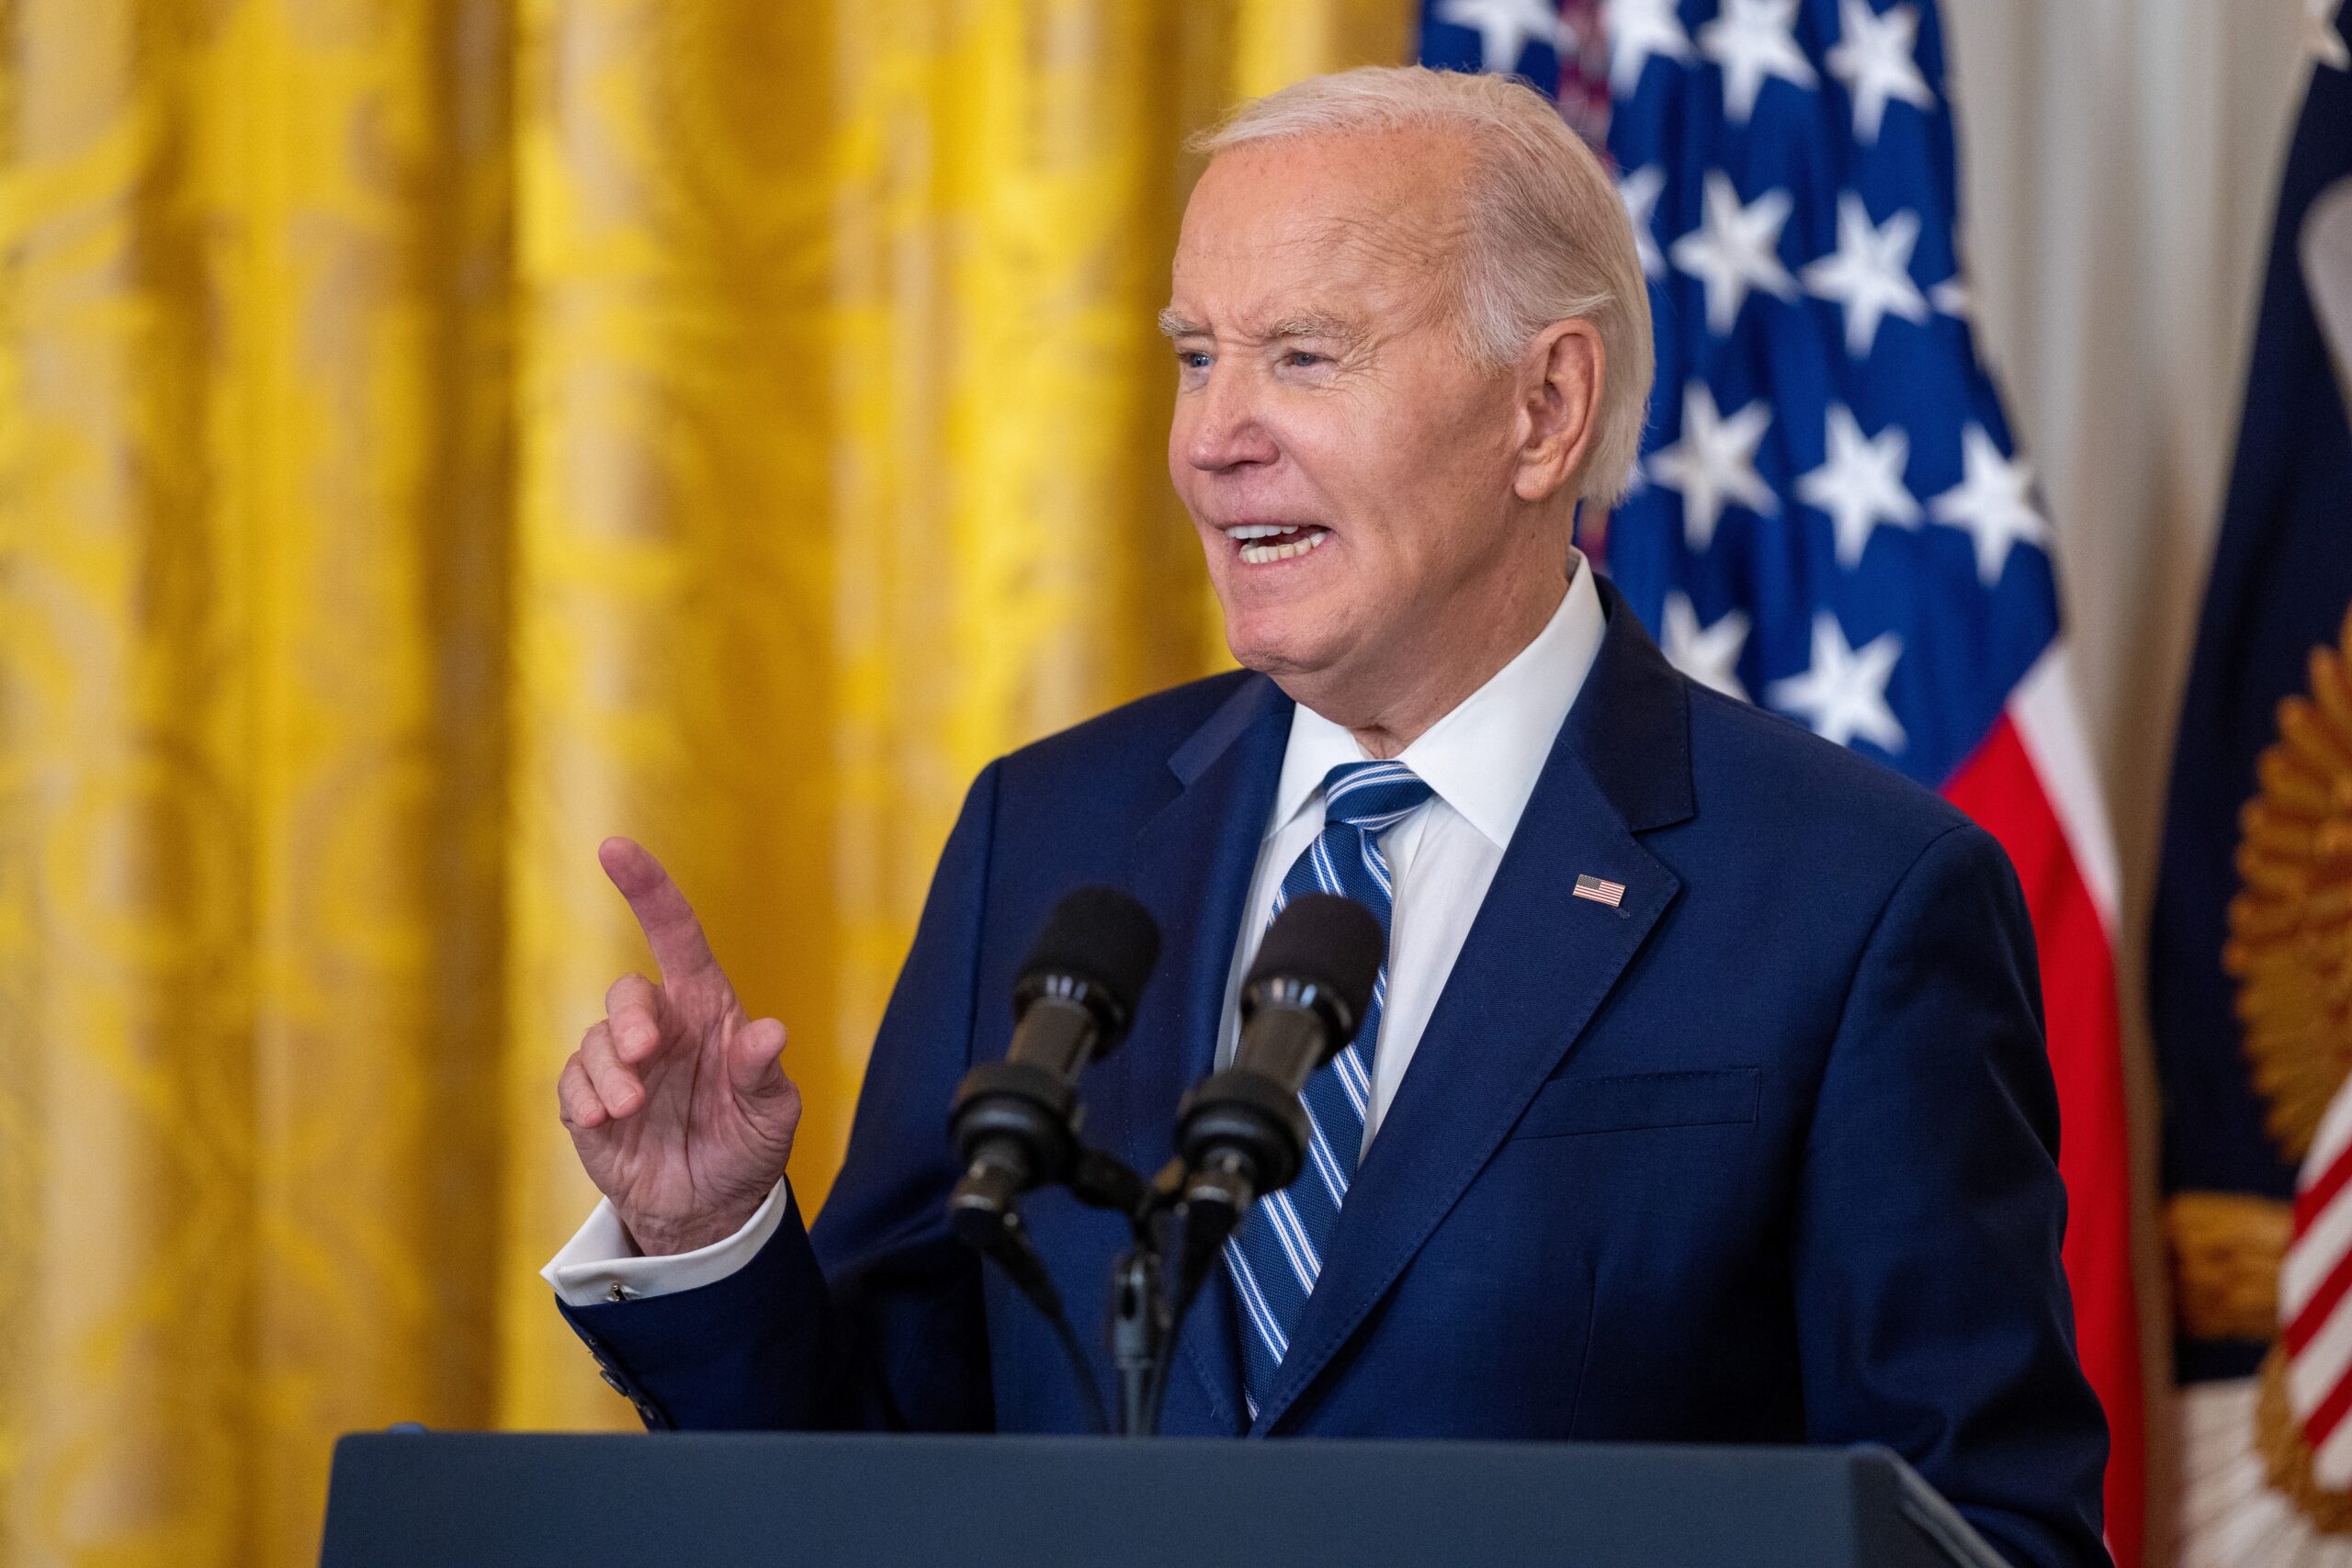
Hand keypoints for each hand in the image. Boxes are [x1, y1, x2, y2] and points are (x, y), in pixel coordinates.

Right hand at [558, 837, 802, 1255]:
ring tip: (630, 1109)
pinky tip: (604, 1123)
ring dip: (607, 1071)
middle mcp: (660, 1028)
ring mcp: (621, 1066)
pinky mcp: (589, 1104)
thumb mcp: (771, 1112)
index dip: (647, 889)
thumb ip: (763, 1072)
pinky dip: (583, 1099)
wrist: (710, 1209)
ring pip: (594, 1041)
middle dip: (628, 1018)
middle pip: (626, 993)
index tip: (614, 848)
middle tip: (643, 1053)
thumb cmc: (747, 1144)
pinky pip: (570, 1084)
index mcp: (706, 1010)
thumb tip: (771, 1032)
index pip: (676, 935)